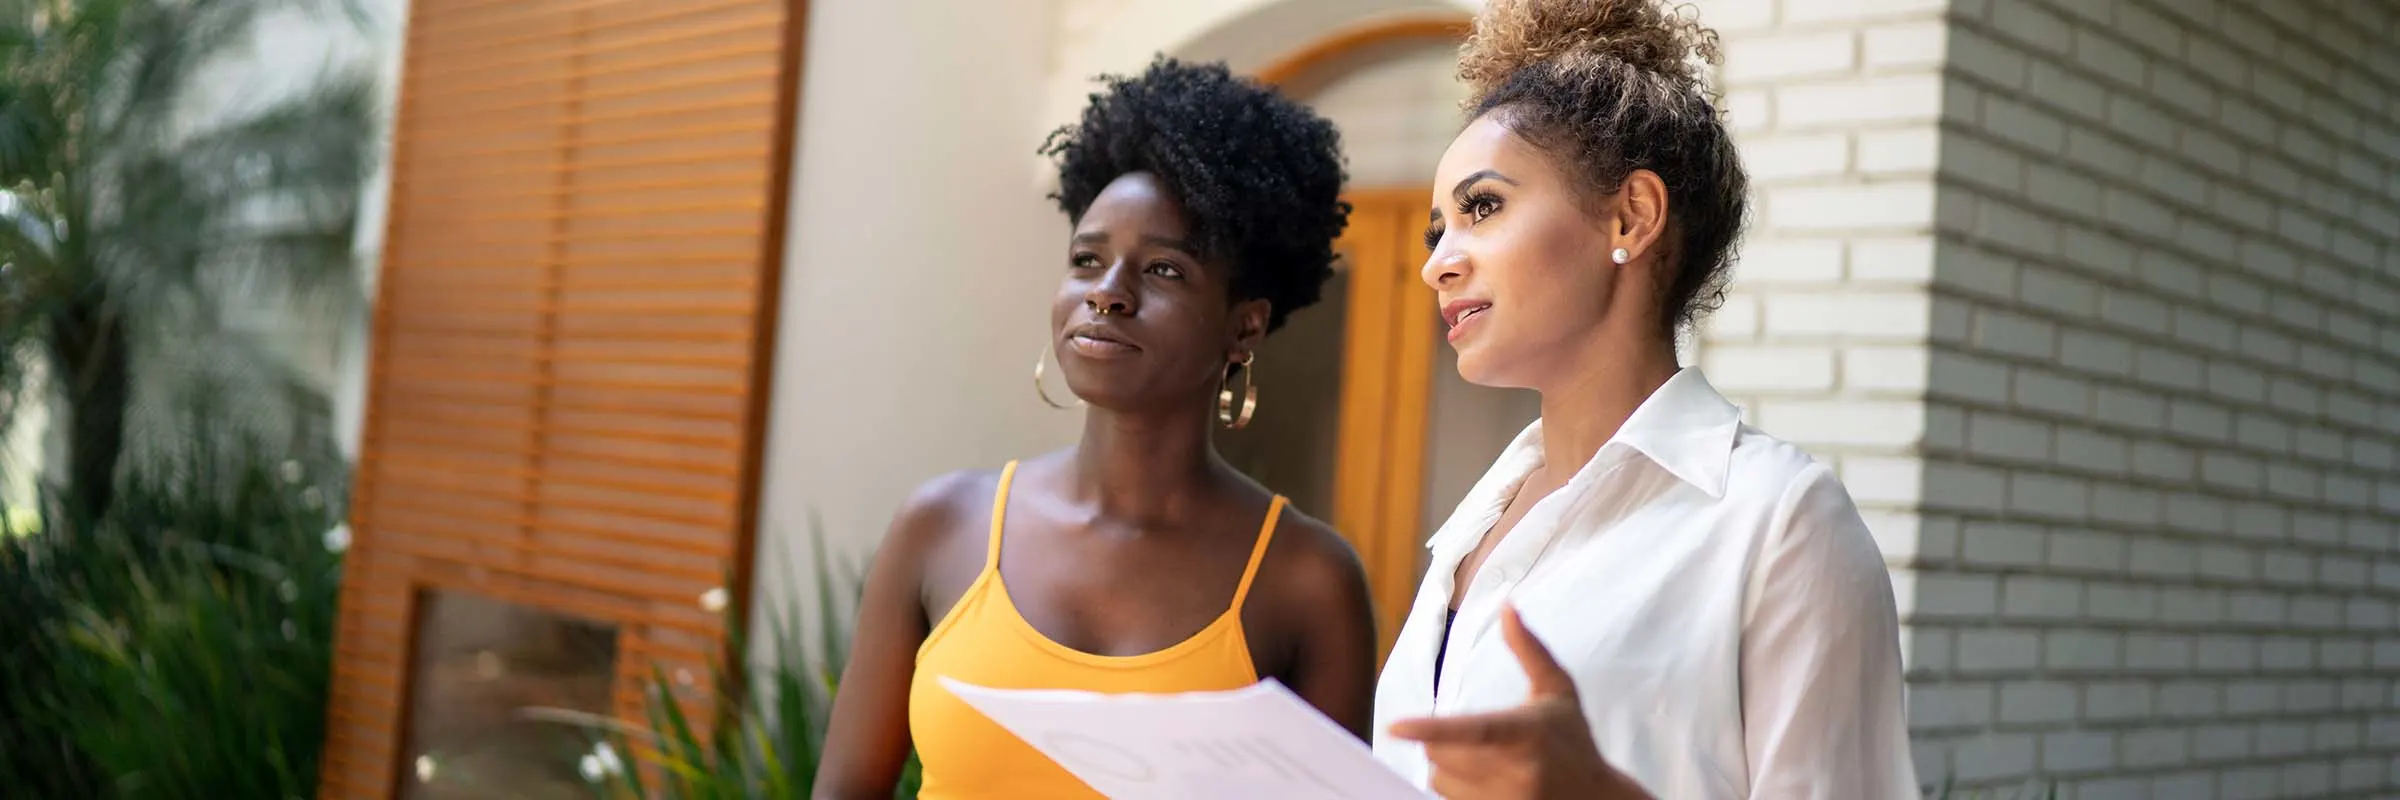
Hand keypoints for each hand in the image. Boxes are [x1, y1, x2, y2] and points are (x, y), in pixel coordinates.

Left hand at [1386, 606, 1647, 799]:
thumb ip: (1529, 649)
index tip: (1396, 727)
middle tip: (1466, 735)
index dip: (1432, 729)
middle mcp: (1517, 772)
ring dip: (1446, 766)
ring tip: (1481, 760)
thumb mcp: (1557, 692)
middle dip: (1439, 740)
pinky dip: (1452, 788)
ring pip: (1439, 779)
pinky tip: (1480, 782)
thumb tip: (1508, 606)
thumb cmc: (1572, 740)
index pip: (1474, 730)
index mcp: (1527, 733)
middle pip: (1441, 753)